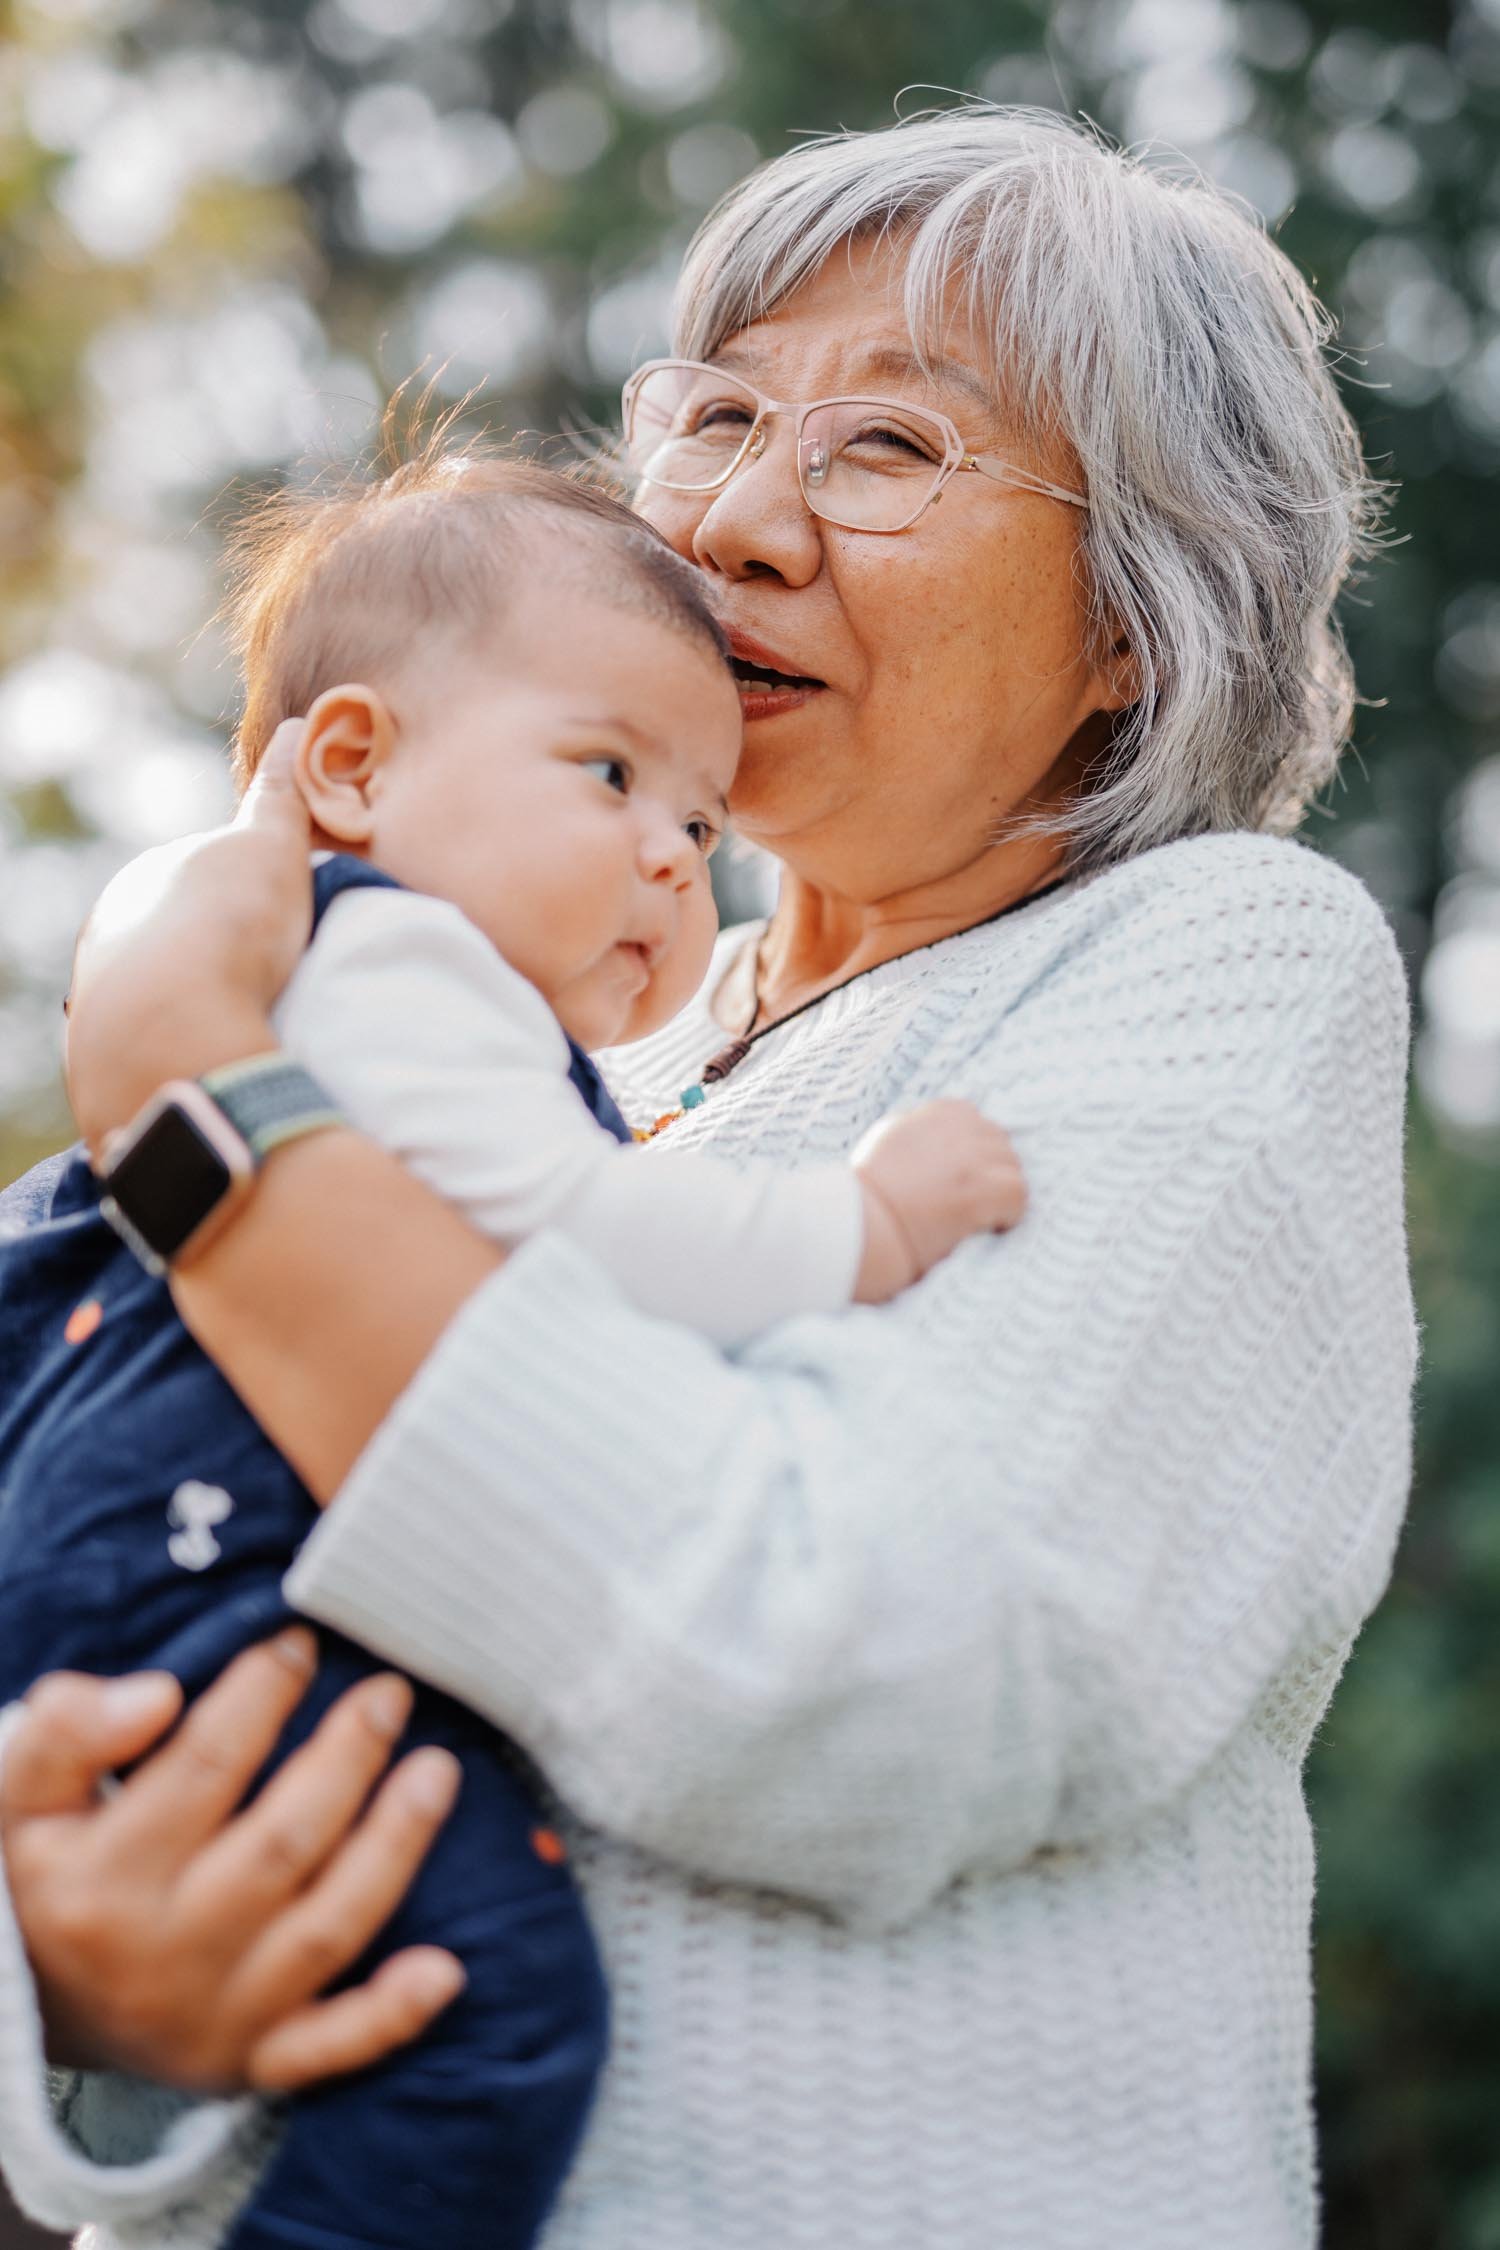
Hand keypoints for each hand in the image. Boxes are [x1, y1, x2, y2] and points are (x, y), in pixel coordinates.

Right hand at [0, 1631, 464, 2096]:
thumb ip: (67, 1733)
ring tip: (438, 1770)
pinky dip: (391, 2015)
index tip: (299, 1642)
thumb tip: (156, 1694)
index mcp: (101, 1881)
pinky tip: (447, 1970)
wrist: (30, 2008)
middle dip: (348, 1758)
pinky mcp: (254, 2061)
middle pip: (282, 1844)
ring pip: (325, 1928)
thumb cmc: (46, 1872)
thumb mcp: (21, 1799)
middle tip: (389, 1691)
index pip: (203, 1771)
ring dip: (394, 1847)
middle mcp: (163, 1955)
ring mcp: (216, 2017)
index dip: (260, 1695)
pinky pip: (329, 2048)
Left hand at [66, 722, 314, 1155]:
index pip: (196, 889)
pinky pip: (150, 1063)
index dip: (246, 908)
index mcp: (138, 886)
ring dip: (195, 1021)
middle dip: (213, 968)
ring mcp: (95, 1010)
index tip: (284, 934)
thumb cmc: (230, 930)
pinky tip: (221, 1075)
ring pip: (154, 1011)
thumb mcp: (271, 847)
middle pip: (170, 951)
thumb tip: (300, 727)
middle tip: (273, 991)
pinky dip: (181, 1066)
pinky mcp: (100, 1074)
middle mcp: (104, 942)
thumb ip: (284, 792)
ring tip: (250, 1040)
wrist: (174, 1032)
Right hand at [852, 1100, 1026, 1300]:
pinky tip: (986, 1227)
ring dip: (999, 1195)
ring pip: (1013, 1170)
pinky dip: (1009, 1216)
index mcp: (940, 1112)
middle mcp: (962, 1127)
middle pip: (1000, 1146)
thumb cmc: (868, 1192)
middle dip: (989, 1173)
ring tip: (976, 1218)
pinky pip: (1020, 1196)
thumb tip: (944, 1135)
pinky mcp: (986, 1189)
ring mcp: (975, 1157)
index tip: (957, 1181)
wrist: (859, 1225)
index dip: (972, 1157)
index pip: (978, 1125)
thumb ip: (923, 1130)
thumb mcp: (890, 1139)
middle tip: (968, 1204)